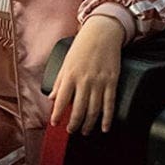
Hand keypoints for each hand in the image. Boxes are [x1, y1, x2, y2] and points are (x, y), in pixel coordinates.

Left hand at [49, 16, 124, 134]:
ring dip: (88, 124)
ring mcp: (99, 82)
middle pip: (78, 109)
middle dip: (74, 124)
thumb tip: (52, 98)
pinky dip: (107, 119)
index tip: (55, 123)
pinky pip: (109, 104)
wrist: (102, 33)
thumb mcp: (66, 61)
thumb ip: (59, 81)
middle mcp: (84, 81)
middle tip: (71, 131)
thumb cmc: (82, 46)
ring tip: (84, 131)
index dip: (57, 114)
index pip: (61, 100)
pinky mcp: (112, 82)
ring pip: (94, 110)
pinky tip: (104, 127)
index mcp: (70, 75)